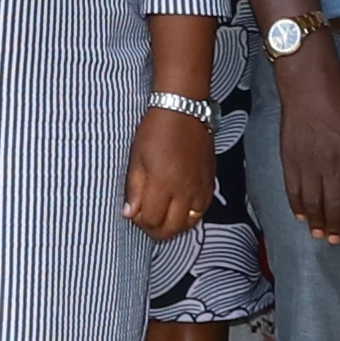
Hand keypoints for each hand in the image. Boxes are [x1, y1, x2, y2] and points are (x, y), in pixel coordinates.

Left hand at [123, 103, 211, 241]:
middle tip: (146, 220)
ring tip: (162, 217)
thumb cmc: (155, 131)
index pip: (151, 219)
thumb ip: (134, 188)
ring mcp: (200, 188)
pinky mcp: (210, 183)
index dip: (140, 221)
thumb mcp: (137, 157)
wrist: (183, 110)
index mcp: (163, 184)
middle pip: (171, 228)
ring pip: (189, 223)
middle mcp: (184, 191)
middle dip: (155, 229)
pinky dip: (190, 216)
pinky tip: (180, 210)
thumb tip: (129, 213)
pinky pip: (202, 211)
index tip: (134, 212)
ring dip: (174, 225)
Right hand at [270, 34, 339, 242]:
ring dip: (316, 221)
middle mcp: (332, 167)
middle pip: (334, 204)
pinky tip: (300, 215)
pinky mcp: (290, 160)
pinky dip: (296, 204)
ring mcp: (309, 165)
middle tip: (336, 241)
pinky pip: (293, 189)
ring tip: (318, 234)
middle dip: (336, 226)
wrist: (310, 88)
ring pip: (313, 202)